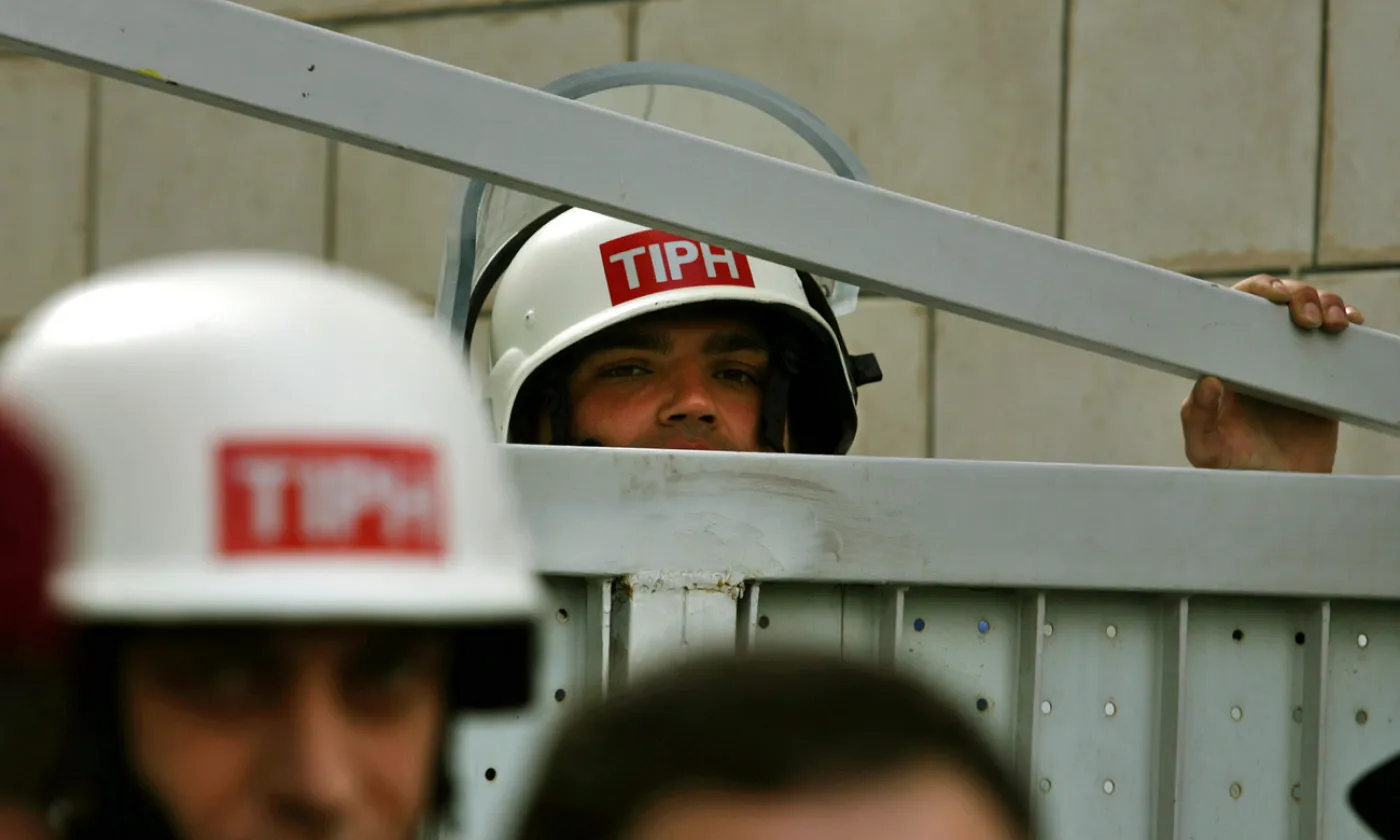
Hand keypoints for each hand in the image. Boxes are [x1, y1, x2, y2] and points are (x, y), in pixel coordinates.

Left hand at [1180, 274, 1363, 472]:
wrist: (1283, 491)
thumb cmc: (1237, 469)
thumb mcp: (1206, 449)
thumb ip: (1197, 418)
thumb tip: (1206, 381)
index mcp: (1230, 361)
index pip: (1237, 311)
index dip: (1255, 290)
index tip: (1270, 294)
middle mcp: (1261, 355)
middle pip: (1280, 302)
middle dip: (1296, 293)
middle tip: (1304, 316)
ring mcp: (1295, 361)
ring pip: (1312, 309)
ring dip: (1324, 302)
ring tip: (1329, 323)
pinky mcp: (1325, 374)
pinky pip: (1339, 337)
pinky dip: (1347, 318)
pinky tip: (1350, 323)